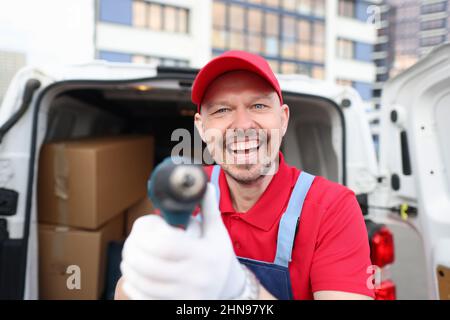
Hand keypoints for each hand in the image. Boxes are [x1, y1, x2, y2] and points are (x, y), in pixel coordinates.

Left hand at [120, 183, 245, 298]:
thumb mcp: (218, 234)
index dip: (146, 233)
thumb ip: (210, 209)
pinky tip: (133, 277)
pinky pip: (144, 299)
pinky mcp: (174, 307)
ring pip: (143, 282)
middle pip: (148, 264)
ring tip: (128, 257)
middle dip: (132, 249)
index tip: (143, 225)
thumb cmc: (219, 258)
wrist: (228, 291)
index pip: (166, 244)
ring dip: (129, 267)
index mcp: (203, 255)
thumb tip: (205, 184)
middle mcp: (193, 278)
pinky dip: (133, 286)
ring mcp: (183, 295)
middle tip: (130, 242)